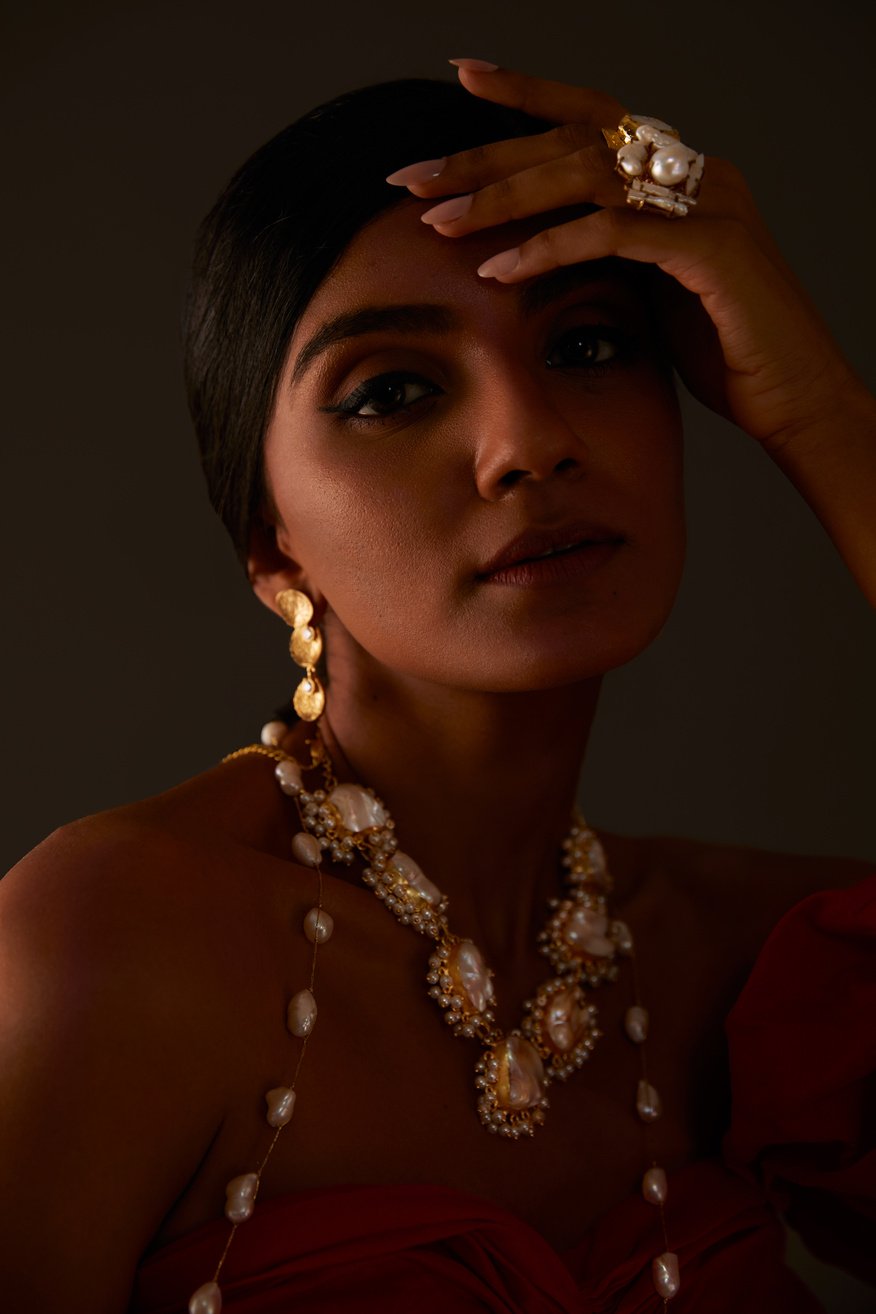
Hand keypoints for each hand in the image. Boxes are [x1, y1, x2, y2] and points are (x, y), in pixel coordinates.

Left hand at [390, 63, 862, 455]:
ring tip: (439, 224)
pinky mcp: (712, 250)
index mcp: (680, 174)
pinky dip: (551, 248)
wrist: (796, 398)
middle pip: (574, 138)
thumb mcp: (652, 287)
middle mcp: (697, 172)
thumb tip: (535, 240)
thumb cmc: (725, 351)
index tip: (462, 80)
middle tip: (413, 177)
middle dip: (486, 156)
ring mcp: (708, 204)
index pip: (593, 115)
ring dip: (505, 198)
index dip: (528, 94)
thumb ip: (607, 250)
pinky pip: (614, 234)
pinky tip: (499, 269)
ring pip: (587, 174)